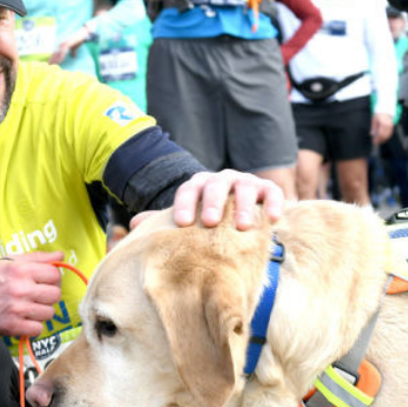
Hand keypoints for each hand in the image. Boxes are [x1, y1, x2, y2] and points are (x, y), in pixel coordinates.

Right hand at [0, 251, 64, 336]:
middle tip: (38, 295)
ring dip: (41, 311)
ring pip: (49, 313)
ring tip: (29, 307)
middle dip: (48, 295)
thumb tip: (60, 255)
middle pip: (55, 294)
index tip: (45, 281)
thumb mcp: (10, 261)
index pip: (54, 274)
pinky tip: (24, 319)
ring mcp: (17, 308)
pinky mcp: (12, 326)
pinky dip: (33, 326)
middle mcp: (20, 289)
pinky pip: (38, 329)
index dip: (52, 278)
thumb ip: (37, 257)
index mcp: (21, 270)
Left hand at [48, 26, 91, 64]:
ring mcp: (64, 44)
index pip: (56, 51)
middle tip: (48, 64)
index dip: (53, 57)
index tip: (50, 62)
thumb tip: (73, 56)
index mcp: (62, 44)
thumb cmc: (78, 40)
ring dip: (55, 59)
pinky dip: (61, 57)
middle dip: (52, 58)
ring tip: (53, 64)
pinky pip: (63, 52)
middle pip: (55, 52)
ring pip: (58, 53)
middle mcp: (62, 44)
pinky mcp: (67, 44)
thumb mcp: (74, 47)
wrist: (82, 35)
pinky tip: (59, 61)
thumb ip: (73, 52)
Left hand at [171, 169, 285, 229]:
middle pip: (215, 185)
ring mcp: (245, 182)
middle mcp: (221, 180)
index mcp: (199, 185)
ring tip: (242, 226)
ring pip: (244, 187)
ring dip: (243, 205)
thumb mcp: (189, 219)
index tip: (182, 223)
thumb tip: (134, 224)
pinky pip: (272, 193)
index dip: (184, 204)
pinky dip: (273, 203)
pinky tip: (273, 218)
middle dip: (212, 202)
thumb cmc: (207, 220)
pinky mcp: (267, 190)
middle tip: (210, 222)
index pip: (188, 189)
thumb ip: (163, 221)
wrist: (238, 215)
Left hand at [371, 113, 394, 145]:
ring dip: (383, 139)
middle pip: (384, 135)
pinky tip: (383, 139)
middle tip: (376, 143)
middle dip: (380, 140)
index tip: (374, 141)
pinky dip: (386, 137)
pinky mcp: (392, 127)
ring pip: (388, 135)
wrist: (385, 111)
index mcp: (382, 123)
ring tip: (379, 142)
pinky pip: (390, 133)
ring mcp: (390, 126)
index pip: (380, 133)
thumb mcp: (374, 120)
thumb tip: (372, 135)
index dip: (377, 138)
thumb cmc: (378, 116)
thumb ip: (373, 127)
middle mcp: (387, 125)